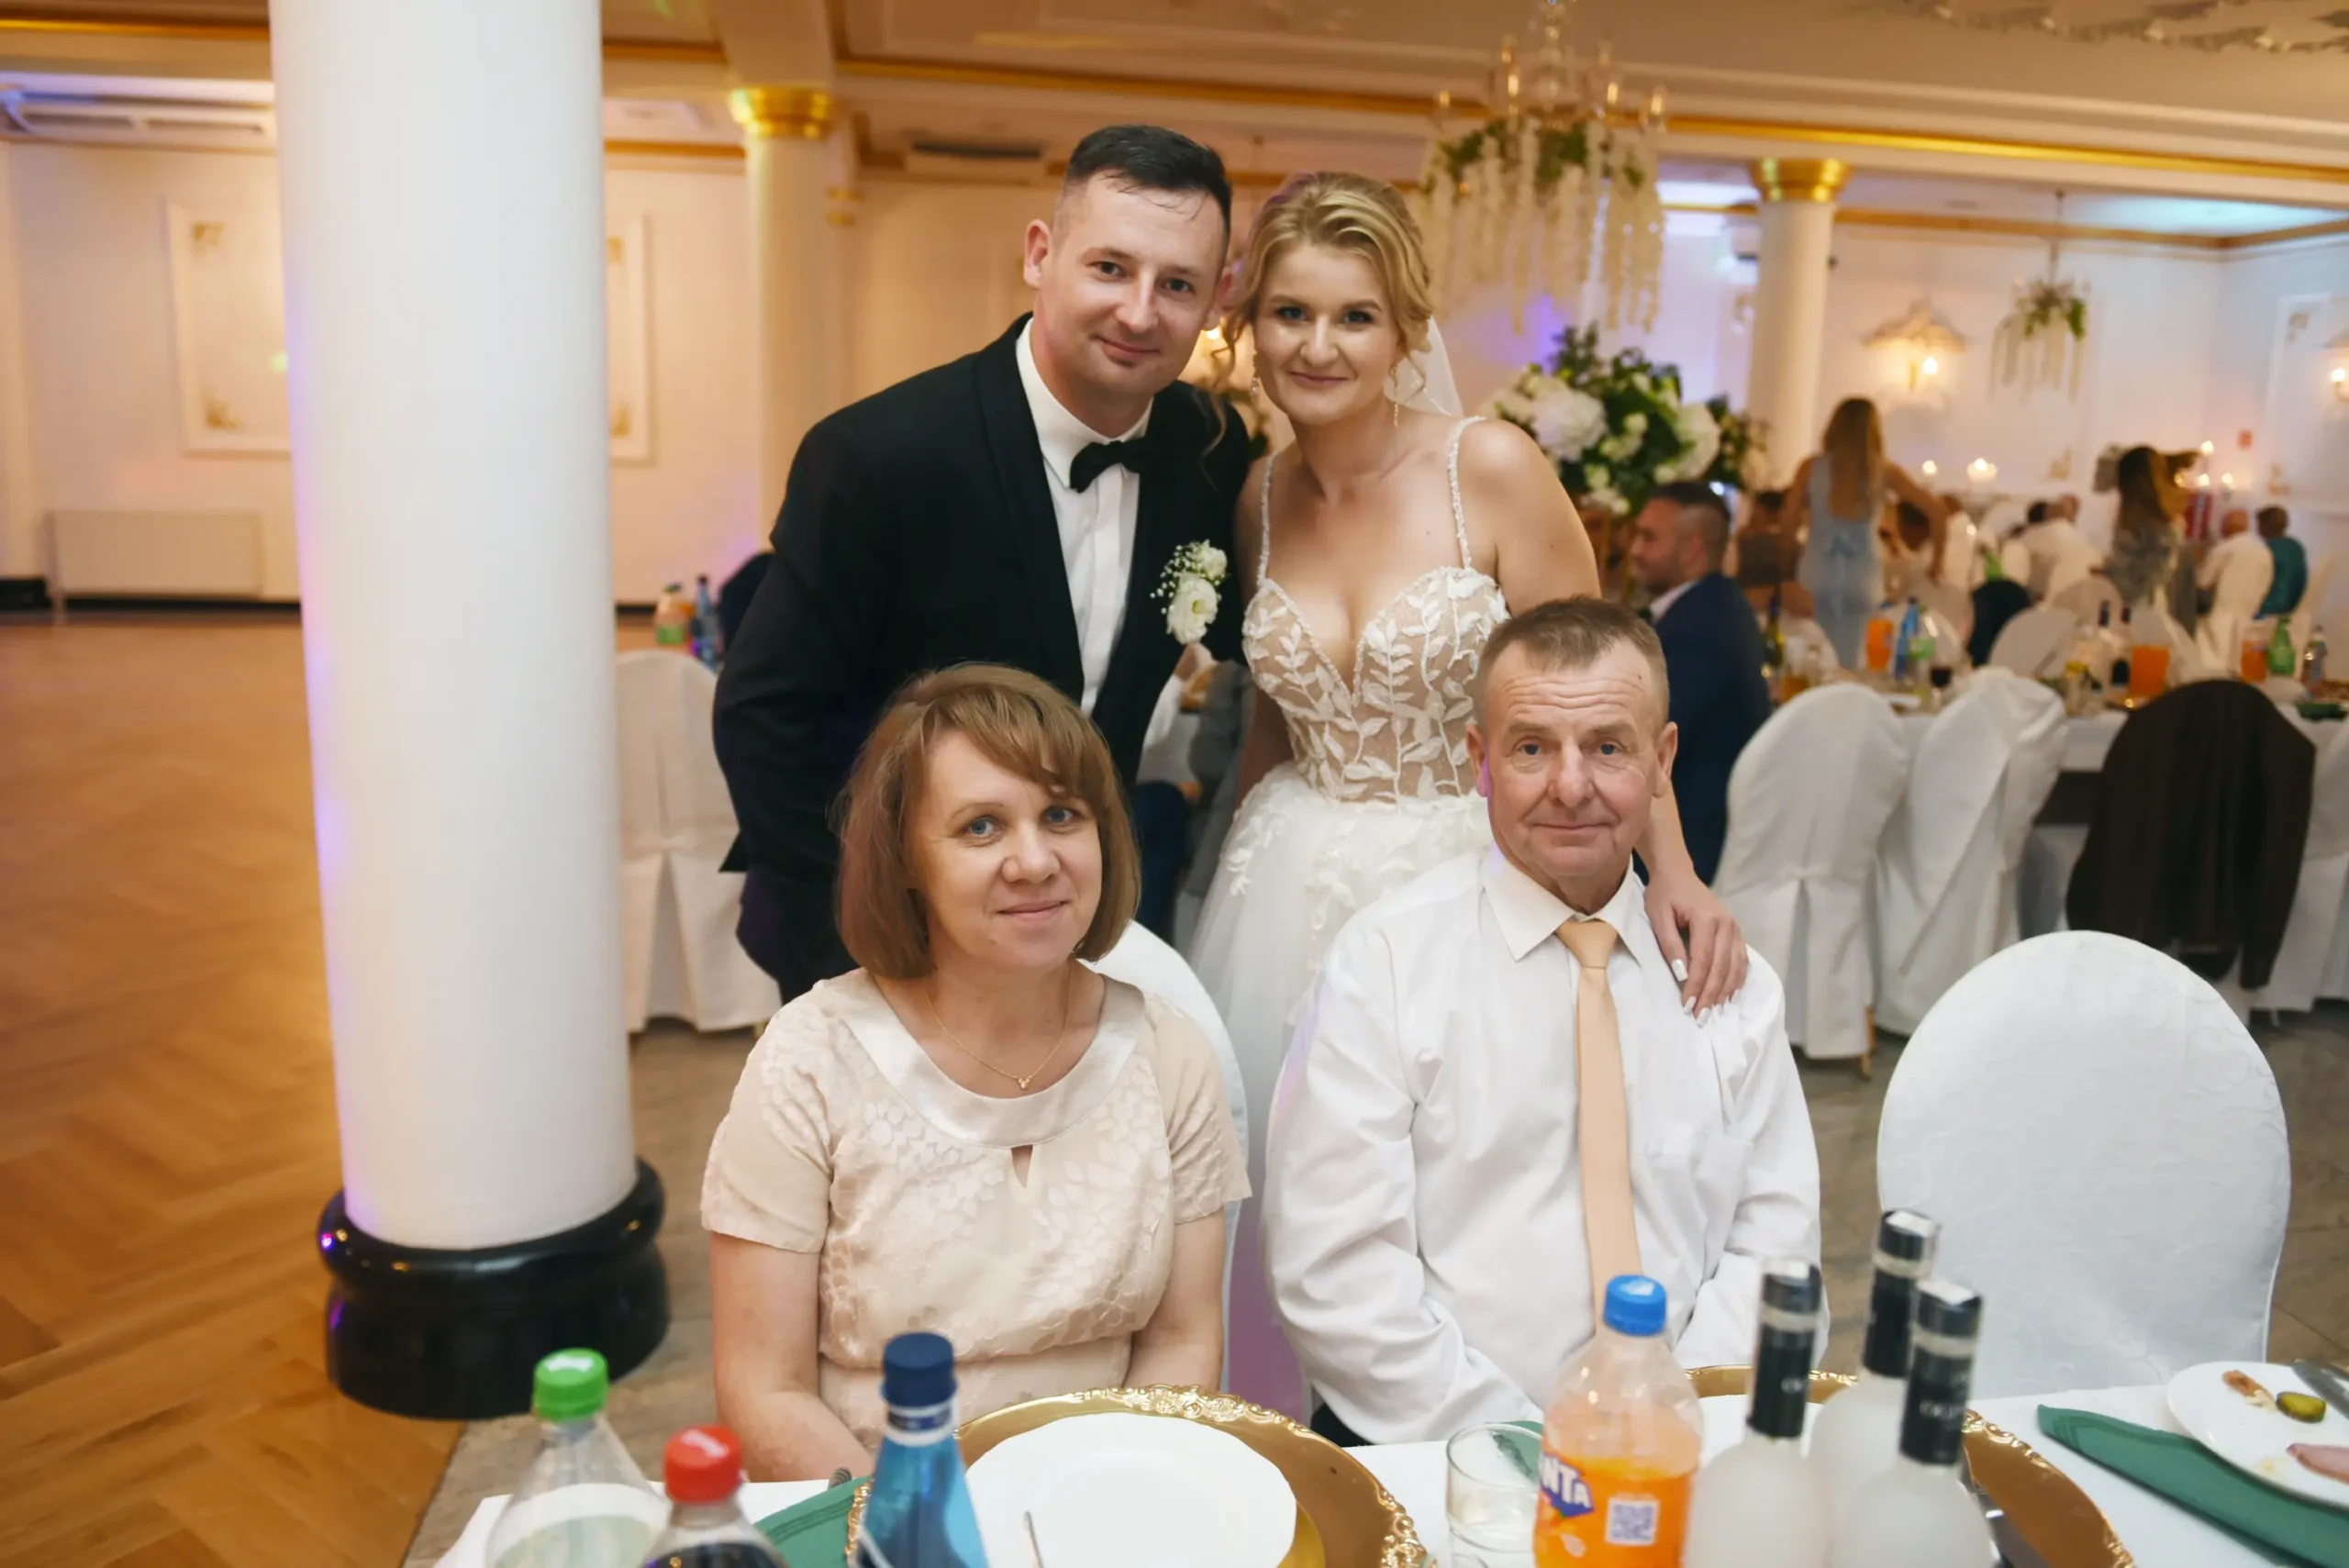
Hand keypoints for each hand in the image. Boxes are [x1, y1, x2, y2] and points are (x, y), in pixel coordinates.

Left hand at [1643, 870, 1747, 1014]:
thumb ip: (1670, 945)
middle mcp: (1727, 924)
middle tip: (1701, 1016)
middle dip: (1711, 994)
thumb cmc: (1664, 895)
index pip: (1703, 960)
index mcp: (1708, 919)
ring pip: (1735, 966)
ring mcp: (1735, 928)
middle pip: (1721, 967)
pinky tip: (1731, 994)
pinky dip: (1737, 979)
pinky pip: (1741, 959)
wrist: (1677, 873)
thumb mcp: (1658, 917)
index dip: (1696, 985)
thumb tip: (1683, 975)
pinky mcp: (1736, 931)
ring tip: (1714, 1010)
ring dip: (1725, 991)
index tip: (1687, 1005)